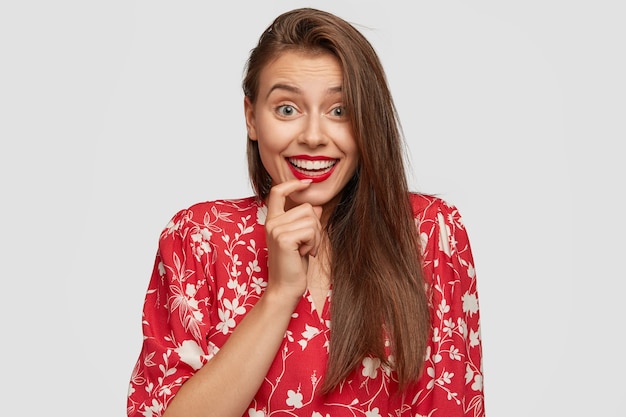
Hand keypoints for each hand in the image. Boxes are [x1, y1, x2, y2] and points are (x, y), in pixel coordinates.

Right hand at [264, 180, 322, 299]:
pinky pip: (311, 230)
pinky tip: (305, 254)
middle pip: (307, 207)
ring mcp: (276, 229)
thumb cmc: (293, 265)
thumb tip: (316, 206)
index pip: (278, 192)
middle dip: (315, 227)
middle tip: (308, 245)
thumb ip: (305, 222)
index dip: (292, 184)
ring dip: (316, 237)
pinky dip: (314, 243)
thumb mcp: (301, 240)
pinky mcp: (284, 238)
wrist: (285, 288)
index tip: (306, 183)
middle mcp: (272, 222)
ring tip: (306, 250)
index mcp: (273, 221)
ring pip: (311, 219)